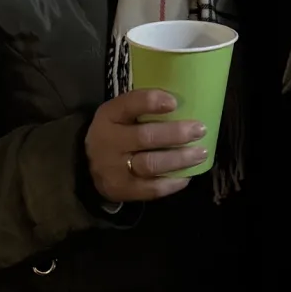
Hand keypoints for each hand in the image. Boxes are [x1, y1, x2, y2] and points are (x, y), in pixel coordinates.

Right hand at [85, 90, 207, 204]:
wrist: (90, 166)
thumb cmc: (118, 133)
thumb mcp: (122, 114)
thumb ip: (144, 108)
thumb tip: (187, 102)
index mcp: (109, 116)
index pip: (128, 105)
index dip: (151, 102)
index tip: (174, 102)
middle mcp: (108, 142)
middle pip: (144, 137)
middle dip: (176, 133)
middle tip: (200, 130)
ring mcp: (114, 169)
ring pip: (150, 164)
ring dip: (179, 159)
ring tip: (200, 153)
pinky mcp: (122, 189)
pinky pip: (150, 188)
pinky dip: (172, 183)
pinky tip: (187, 176)